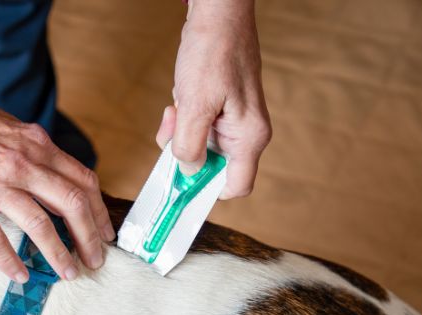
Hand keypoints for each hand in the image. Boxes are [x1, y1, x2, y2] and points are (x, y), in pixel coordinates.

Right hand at [0, 89, 114, 282]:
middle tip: (95, 261)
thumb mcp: (11, 129)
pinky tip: (20, 275)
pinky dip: (10, 261)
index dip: (99, 211)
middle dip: (89, 238)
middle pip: (72, 205)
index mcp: (37, 145)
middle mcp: (23, 164)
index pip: (83, 180)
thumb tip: (56, 181)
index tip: (104, 233)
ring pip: (41, 225)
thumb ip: (36, 154)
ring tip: (69, 273)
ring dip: (59, 253)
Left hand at [156, 0, 271, 198]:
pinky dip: (182, 121)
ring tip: (175, 109)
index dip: (208, 191)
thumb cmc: (214, 51)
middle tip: (172, 131)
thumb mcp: (195, 104)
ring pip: (201, 148)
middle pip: (212, 168)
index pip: (236, 186)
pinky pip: (197, 129)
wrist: (218, 13)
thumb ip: (190, 144)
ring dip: (180, 135)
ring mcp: (233, 121)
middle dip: (186, 155)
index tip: (181, 185)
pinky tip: (178, 101)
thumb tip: (188, 170)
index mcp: (249, 137)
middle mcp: (245, 133)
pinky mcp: (220, 110)